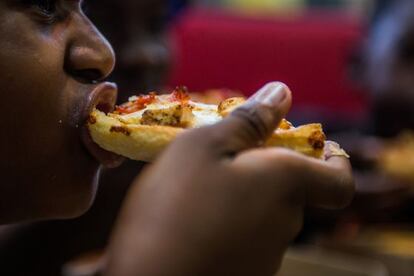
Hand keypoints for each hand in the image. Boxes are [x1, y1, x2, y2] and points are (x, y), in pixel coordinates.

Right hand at [105, 82, 353, 275]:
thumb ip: (249, 119)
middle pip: (290, 191)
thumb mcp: (205, 144)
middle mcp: (285, 224)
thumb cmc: (175, 204)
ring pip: (265, 214)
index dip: (332, 161)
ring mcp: (266, 255)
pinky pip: (246, 238)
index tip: (309, 147)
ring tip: (199, 190)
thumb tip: (282, 93)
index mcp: (285, 185)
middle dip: (265, 170)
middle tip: (222, 158)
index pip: (338, 179)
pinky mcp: (245, 274)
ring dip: (243, 196)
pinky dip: (230, 223)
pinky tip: (194, 221)